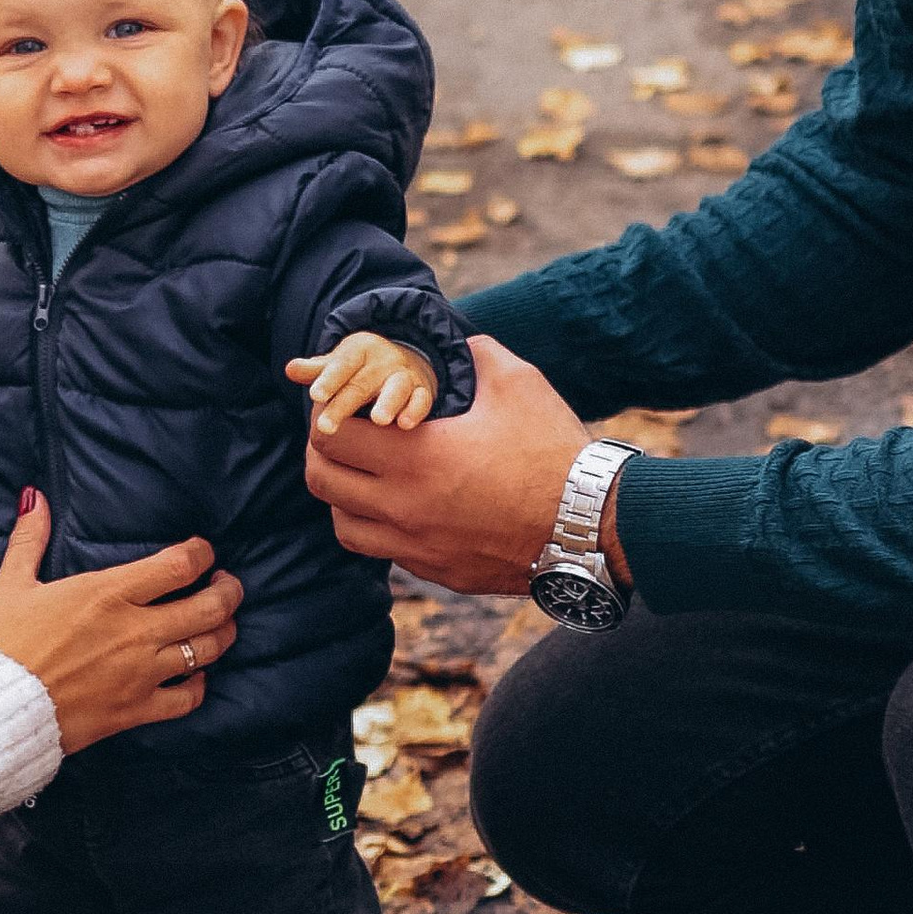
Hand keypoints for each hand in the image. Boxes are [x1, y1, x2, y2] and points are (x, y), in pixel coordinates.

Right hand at [0, 490, 242, 753]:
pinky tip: (195, 676)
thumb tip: (35, 497)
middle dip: (228, 591)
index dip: (202, 554)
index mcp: (108, 594)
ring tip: (221, 624)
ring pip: (207, 650)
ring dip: (223, 634)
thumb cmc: (0, 644)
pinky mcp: (135, 710)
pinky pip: (188, 698)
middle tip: (227, 585)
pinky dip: (199, 685)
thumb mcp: (11, 584)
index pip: (180, 565)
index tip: (203, 552)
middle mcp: (134, 631)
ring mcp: (140, 673)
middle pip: (210, 607)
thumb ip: (30, 539)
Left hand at [287, 332, 438, 435]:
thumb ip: (316, 370)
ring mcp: (404, 376)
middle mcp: (382, 362)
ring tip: (378, 420)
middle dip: (344, 405)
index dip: (329, 379)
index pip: (342, 364)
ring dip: (388, 403)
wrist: (407, 359)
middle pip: (361, 383)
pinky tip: (406, 425)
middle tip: (325, 427)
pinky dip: (415, 411)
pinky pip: (421, 399)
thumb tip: (289, 369)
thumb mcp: (340, 363)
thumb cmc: (362, 368)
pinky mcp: (422, 391)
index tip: (315, 395)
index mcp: (359, 351)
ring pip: (396, 388)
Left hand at [305, 333, 620, 594]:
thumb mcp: (517, 383)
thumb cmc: (554, 450)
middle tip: (343, 435)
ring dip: (345, 496)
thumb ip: (475, 354)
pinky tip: (404, 506)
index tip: (342, 402)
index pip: (331, 434)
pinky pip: (384, 551)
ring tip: (367, 475)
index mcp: (415, 456)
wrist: (590, 526)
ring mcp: (416, 546)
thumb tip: (456, 341)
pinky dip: (380, 527)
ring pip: (343, 524)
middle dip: (324, 452)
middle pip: (322, 481)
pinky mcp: (436, 572)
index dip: (328, 412)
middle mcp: (404, 507)